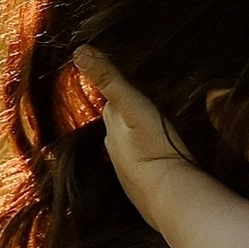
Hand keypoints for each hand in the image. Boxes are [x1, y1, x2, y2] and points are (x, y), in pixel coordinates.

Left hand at [75, 49, 186, 197]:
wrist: (170, 196)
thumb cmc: (153, 147)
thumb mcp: (133, 106)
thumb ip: (109, 80)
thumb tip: (78, 50)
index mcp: (112, 128)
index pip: (112, 104)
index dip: (120, 94)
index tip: (132, 85)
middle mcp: (114, 150)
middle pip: (119, 126)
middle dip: (129, 116)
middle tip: (146, 105)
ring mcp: (128, 171)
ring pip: (130, 147)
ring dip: (139, 138)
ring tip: (155, 131)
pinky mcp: (144, 187)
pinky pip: (145, 166)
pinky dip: (150, 158)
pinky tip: (162, 158)